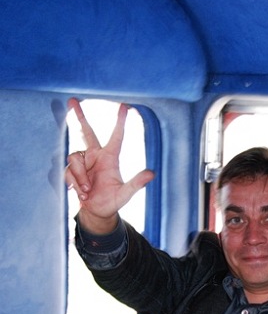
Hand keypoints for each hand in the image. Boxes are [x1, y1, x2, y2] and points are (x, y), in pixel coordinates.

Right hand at [64, 98, 154, 233]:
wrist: (97, 213)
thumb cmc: (112, 202)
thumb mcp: (125, 194)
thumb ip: (136, 183)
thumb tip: (152, 174)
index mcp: (110, 158)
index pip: (116, 137)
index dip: (120, 122)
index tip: (124, 106)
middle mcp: (95, 156)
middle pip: (86, 132)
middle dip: (79, 116)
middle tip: (72, 100)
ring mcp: (82, 163)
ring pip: (74, 158)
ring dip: (80, 177)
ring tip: (87, 191)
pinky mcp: (72, 171)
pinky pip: (69, 172)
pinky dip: (75, 184)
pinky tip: (82, 194)